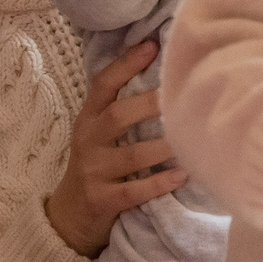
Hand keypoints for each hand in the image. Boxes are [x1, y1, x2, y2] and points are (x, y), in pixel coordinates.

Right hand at [44, 38, 189, 255]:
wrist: (70, 215)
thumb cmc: (97, 166)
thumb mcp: (99, 133)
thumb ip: (122, 108)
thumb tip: (163, 74)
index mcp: (88, 118)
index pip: (103, 84)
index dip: (126, 64)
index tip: (153, 45)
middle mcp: (88, 140)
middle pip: (117, 116)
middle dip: (149, 104)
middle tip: (179, 96)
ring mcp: (93, 171)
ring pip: (131, 155)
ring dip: (164, 147)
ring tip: (191, 138)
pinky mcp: (102, 200)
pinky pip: (134, 191)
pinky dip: (159, 183)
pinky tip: (183, 175)